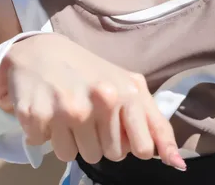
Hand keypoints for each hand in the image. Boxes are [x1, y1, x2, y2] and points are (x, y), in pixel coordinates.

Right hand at [0, 33, 185, 169]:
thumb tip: (177, 163)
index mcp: (126, 92)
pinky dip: (47, 135)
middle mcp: (100, 100)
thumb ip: (155, 124)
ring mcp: (68, 109)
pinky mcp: (37, 116)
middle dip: (99, 139)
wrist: (41, 51)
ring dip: (72, 139)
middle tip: (89, 112)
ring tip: (68, 110)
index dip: (130, 142)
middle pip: (108, 155)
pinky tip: (48, 109)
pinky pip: (49, 149)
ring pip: (76, 156)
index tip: (119, 126)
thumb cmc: (90, 71)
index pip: (142, 149)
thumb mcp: (128, 86)